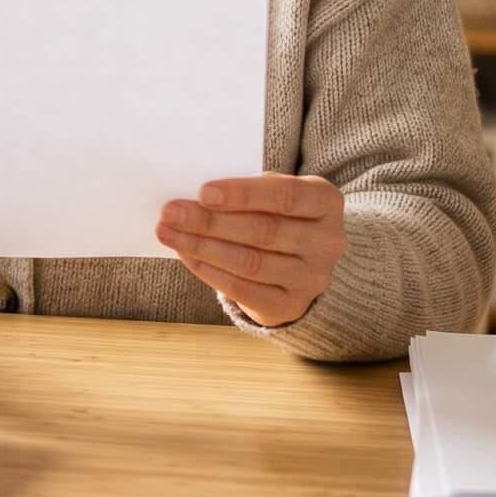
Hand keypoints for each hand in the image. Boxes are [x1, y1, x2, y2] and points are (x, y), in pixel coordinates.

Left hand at [155, 174, 346, 328]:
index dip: (244, 194)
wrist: (302, 261)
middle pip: (263, 231)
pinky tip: (186, 254)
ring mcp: (311, 278)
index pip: (286, 196)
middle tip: (171, 212)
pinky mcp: (290, 305)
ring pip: (249, 262)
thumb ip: (249, 191)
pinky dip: (209, 271)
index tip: (202, 192)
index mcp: (327, 202)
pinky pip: (243, 289)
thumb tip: (197, 198)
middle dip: (210, 221)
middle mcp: (327, 242)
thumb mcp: (276, 194)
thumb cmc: (279, 214)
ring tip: (168, 232)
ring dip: (202, 247)